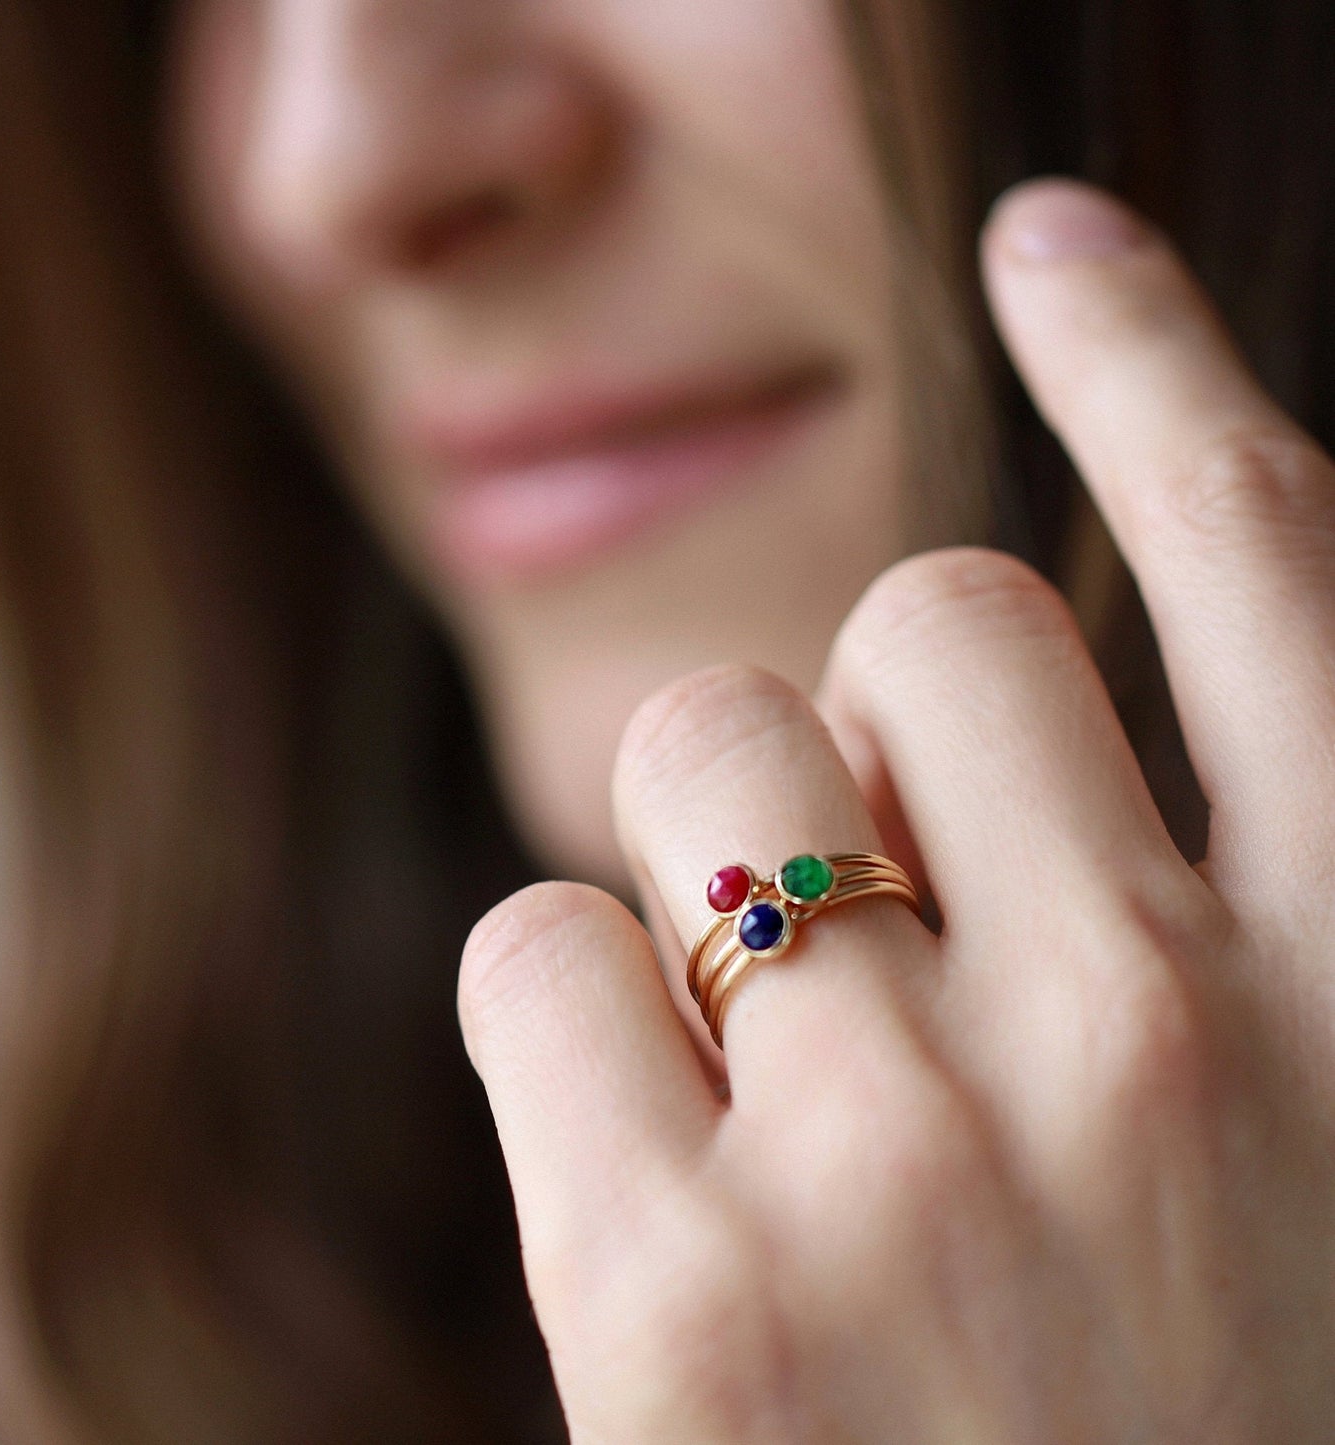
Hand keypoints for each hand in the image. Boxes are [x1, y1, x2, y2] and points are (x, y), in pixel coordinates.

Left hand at [457, 179, 1334, 1441]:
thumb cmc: (1167, 1432)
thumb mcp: (1268, 1146)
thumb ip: (1171, 910)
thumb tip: (958, 702)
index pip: (1276, 561)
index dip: (1155, 363)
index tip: (1054, 243)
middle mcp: (1171, 1045)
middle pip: (923, 621)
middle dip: (866, 717)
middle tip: (872, 907)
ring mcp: (918, 1165)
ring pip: (704, 755)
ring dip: (701, 860)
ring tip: (761, 1067)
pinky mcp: (683, 1296)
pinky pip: (535, 948)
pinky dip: (560, 1019)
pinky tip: (643, 1179)